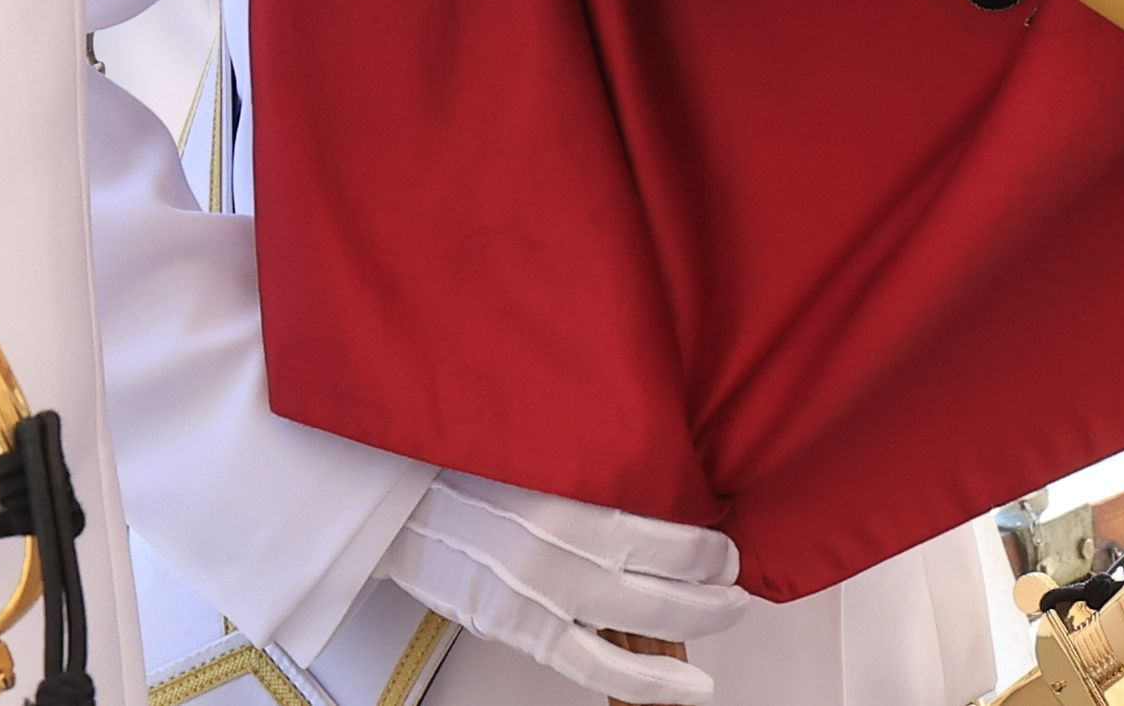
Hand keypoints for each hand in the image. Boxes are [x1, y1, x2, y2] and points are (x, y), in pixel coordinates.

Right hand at [375, 472, 749, 703]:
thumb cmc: (459, 462)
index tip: (723, 540)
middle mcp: (562, 546)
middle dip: (716, 584)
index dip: (709, 543)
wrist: (389, 499)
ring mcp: (542, 594)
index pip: (670, 529)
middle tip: (734, 577)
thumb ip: (593, 457)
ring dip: (699, 624)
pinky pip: (596, 665)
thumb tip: (658, 469)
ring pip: (647, 622)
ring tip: (726, 615)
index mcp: (570, 492)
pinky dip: (649, 683)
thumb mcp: (535, 442)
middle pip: (671, 577)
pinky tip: (685, 687)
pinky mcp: (520, 629)